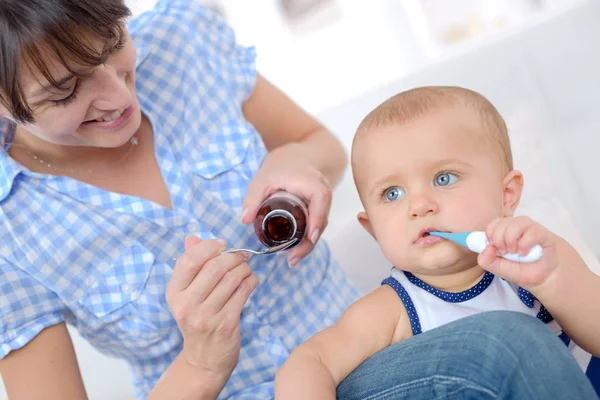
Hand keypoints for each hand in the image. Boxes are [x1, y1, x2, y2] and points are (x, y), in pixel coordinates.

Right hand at [166, 236, 258, 379]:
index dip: (208, 247)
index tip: (222, 244)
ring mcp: (206, 316)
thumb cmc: (198, 319)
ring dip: (244, 268)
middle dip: (233, 257)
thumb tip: (193, 237)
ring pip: (232, 279)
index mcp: (174, 294)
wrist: (204, 359)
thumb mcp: (187, 294)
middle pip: (214, 268)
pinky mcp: (226, 324)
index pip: (188, 261)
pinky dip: (251, 281)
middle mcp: (186, 305)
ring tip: (246, 268)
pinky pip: (243, 293)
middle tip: (241, 256)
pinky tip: (250, 280)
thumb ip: (190, 265)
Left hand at [241, 146, 332, 265]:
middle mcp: (322, 191)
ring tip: (293, 259)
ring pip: (320, 225)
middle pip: (321, 219)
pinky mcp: (320, 208)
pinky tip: (296, 251)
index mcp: (311, 182)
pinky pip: (317, 224)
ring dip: (309, 244)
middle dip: (309, 242)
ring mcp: (323, 201)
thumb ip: (253, 197)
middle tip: (293, 259)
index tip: (310, 237)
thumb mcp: (263, 179)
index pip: (320, 200)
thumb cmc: (280, 166)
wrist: (295, 158)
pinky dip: (308, 238)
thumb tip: (244, 219)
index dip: (317, 218)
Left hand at [478, 216, 561, 289]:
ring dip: (511, 240)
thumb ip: (487, 260)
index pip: (492, 225)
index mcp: (504, 231)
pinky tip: (525, 253)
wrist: (544, 276)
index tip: (494, 249)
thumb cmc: (522, 269)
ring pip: (515, 224)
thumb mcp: (499, 269)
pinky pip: (531, 232)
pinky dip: (525, 244)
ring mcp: (529, 228)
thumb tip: (487, 248)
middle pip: (501, 223)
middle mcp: (516, 226)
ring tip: (515, 252)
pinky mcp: (542, 233)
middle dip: (499, 240)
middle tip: (505, 253)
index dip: (490, 236)